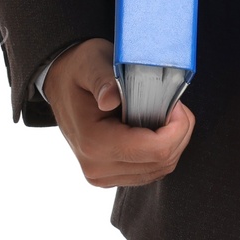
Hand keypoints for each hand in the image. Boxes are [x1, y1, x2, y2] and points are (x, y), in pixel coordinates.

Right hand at [45, 38, 195, 188]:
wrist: (61, 84)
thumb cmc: (79, 70)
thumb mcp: (91, 63)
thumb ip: (103, 80)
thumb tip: (110, 98)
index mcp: (94, 143)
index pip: (155, 150)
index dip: (177, 127)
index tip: (176, 103)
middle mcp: (97, 167)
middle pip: (162, 162)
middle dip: (179, 133)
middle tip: (174, 105)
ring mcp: (103, 175)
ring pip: (159, 169)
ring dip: (172, 142)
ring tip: (164, 114)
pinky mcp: (110, 175)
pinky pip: (149, 171)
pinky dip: (160, 150)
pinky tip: (155, 127)